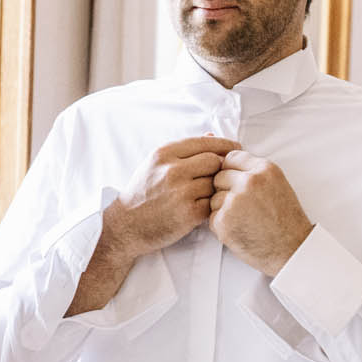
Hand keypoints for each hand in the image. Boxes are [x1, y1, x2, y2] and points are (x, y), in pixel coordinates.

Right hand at [102, 136, 237, 259]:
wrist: (125, 226)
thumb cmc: (141, 193)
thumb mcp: (154, 164)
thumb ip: (182, 150)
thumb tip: (211, 135)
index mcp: (164, 154)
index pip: (205, 143)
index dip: (225, 145)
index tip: (236, 150)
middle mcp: (172, 170)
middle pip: (215, 161)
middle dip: (222, 168)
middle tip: (225, 175)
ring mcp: (181, 192)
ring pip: (216, 183)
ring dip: (217, 188)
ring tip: (212, 193)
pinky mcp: (188, 214)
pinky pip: (213, 204)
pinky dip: (213, 206)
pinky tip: (207, 207)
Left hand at [209, 150, 314, 277]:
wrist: (292, 249)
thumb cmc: (285, 220)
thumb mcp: (277, 184)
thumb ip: (254, 171)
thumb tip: (225, 162)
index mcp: (264, 169)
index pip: (231, 157)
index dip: (231, 171)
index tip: (237, 183)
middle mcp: (249, 182)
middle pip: (218, 176)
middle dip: (224, 190)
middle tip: (242, 206)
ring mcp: (235, 201)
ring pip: (213, 197)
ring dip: (222, 209)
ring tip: (244, 219)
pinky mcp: (224, 221)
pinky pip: (211, 217)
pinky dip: (221, 225)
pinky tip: (240, 230)